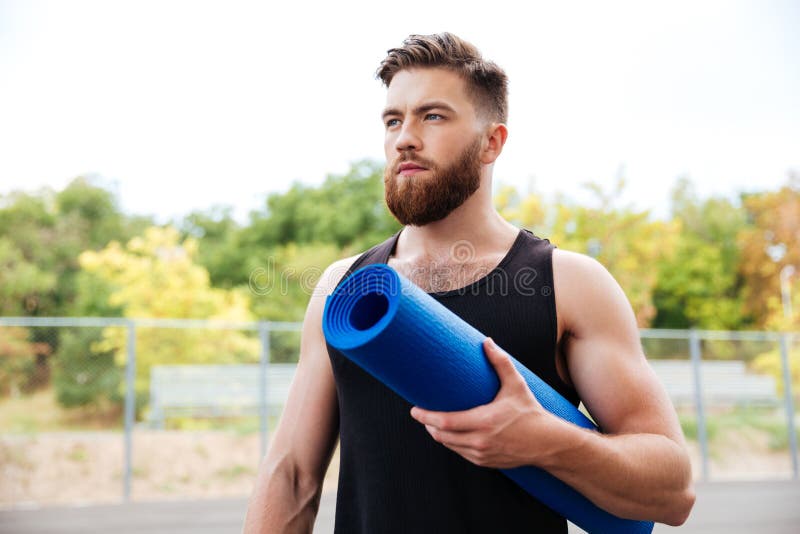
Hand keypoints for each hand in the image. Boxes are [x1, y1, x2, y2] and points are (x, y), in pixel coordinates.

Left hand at [410, 337, 555, 468]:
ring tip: (432, 421)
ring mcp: (482, 454)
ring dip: (438, 434)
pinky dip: (451, 443)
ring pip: (449, 445)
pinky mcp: (484, 462)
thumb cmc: (530, 412)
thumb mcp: (517, 385)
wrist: (547, 443)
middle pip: (441, 435)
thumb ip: (500, 362)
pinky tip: (449, 433)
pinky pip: (460, 453)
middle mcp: (480, 441)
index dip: (426, 417)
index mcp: (485, 421)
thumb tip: (487, 341)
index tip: (414, 409)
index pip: (445, 422)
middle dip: (428, 425)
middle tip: (420, 413)